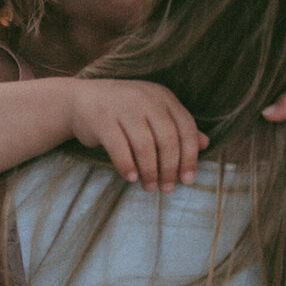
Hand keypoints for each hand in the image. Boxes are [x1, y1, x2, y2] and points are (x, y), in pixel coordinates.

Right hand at [67, 79, 208, 191]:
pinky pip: (119, 147)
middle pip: (167, 138)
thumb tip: (205, 144)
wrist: (80, 100)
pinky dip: (127, 165)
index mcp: (163, 97)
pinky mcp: (101, 118)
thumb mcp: (154, 114)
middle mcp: (145, 98)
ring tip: (150, 187)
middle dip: (170, 168)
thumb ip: (178, 127)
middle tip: (167, 189)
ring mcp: (122, 106)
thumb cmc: (124, 113)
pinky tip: (130, 178)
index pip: (186, 127)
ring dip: (149, 171)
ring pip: (144, 145)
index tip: (187, 179)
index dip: (190, 156)